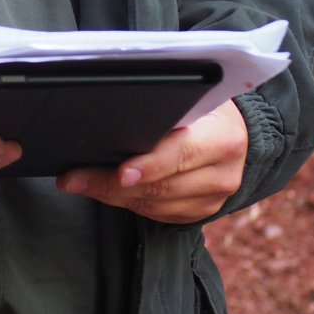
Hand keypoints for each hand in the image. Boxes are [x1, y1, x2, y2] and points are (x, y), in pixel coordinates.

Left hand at [55, 99, 248, 223]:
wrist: (239, 135)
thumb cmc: (207, 108)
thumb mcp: (195, 99)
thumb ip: (166, 109)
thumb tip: (116, 113)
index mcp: (224, 139)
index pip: (183, 154)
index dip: (150, 165)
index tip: (120, 171)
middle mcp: (223, 175)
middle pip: (161, 187)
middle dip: (110, 183)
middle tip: (73, 177)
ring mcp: (213, 200)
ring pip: (154, 205)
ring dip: (111, 195)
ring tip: (77, 182)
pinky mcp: (200, 213)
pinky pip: (157, 215)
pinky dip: (127, 203)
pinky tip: (103, 191)